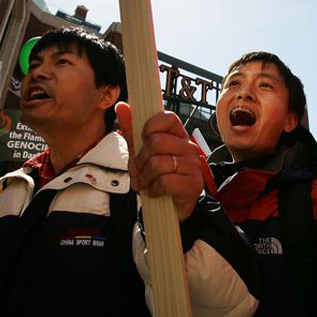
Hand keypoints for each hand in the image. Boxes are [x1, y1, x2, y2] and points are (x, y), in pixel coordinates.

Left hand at [115, 102, 203, 221]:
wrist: (170, 208)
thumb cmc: (158, 178)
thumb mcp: (142, 153)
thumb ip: (133, 131)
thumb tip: (123, 107)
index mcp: (178, 137)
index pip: (167, 118)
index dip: (150, 127)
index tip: (143, 140)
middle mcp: (189, 148)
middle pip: (157, 142)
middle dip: (140, 159)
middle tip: (139, 171)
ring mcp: (193, 166)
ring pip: (158, 163)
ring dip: (145, 177)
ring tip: (145, 183)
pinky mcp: (193, 184)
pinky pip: (165, 181)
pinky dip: (153, 189)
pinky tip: (154, 192)